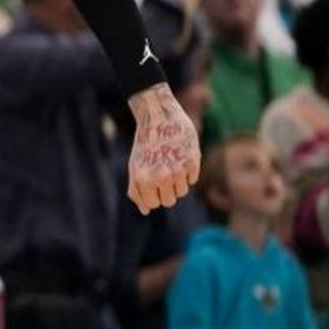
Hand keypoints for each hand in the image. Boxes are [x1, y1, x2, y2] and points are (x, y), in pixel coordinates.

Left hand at [126, 84, 201, 214]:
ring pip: (181, 192)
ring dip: (176, 182)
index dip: (152, 197)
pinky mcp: (193, 162)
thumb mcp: (135, 166)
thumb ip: (136, 190)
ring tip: (169, 165)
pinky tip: (179, 158)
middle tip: (161, 174)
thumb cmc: (145, 144)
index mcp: (144, 179)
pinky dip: (188, 172)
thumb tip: (145, 211)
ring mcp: (179, 170)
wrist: (159, 117)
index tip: (152, 186)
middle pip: (169, 201)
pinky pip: (192, 180)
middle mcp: (162, 177)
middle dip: (165, 191)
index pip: (153, 204)